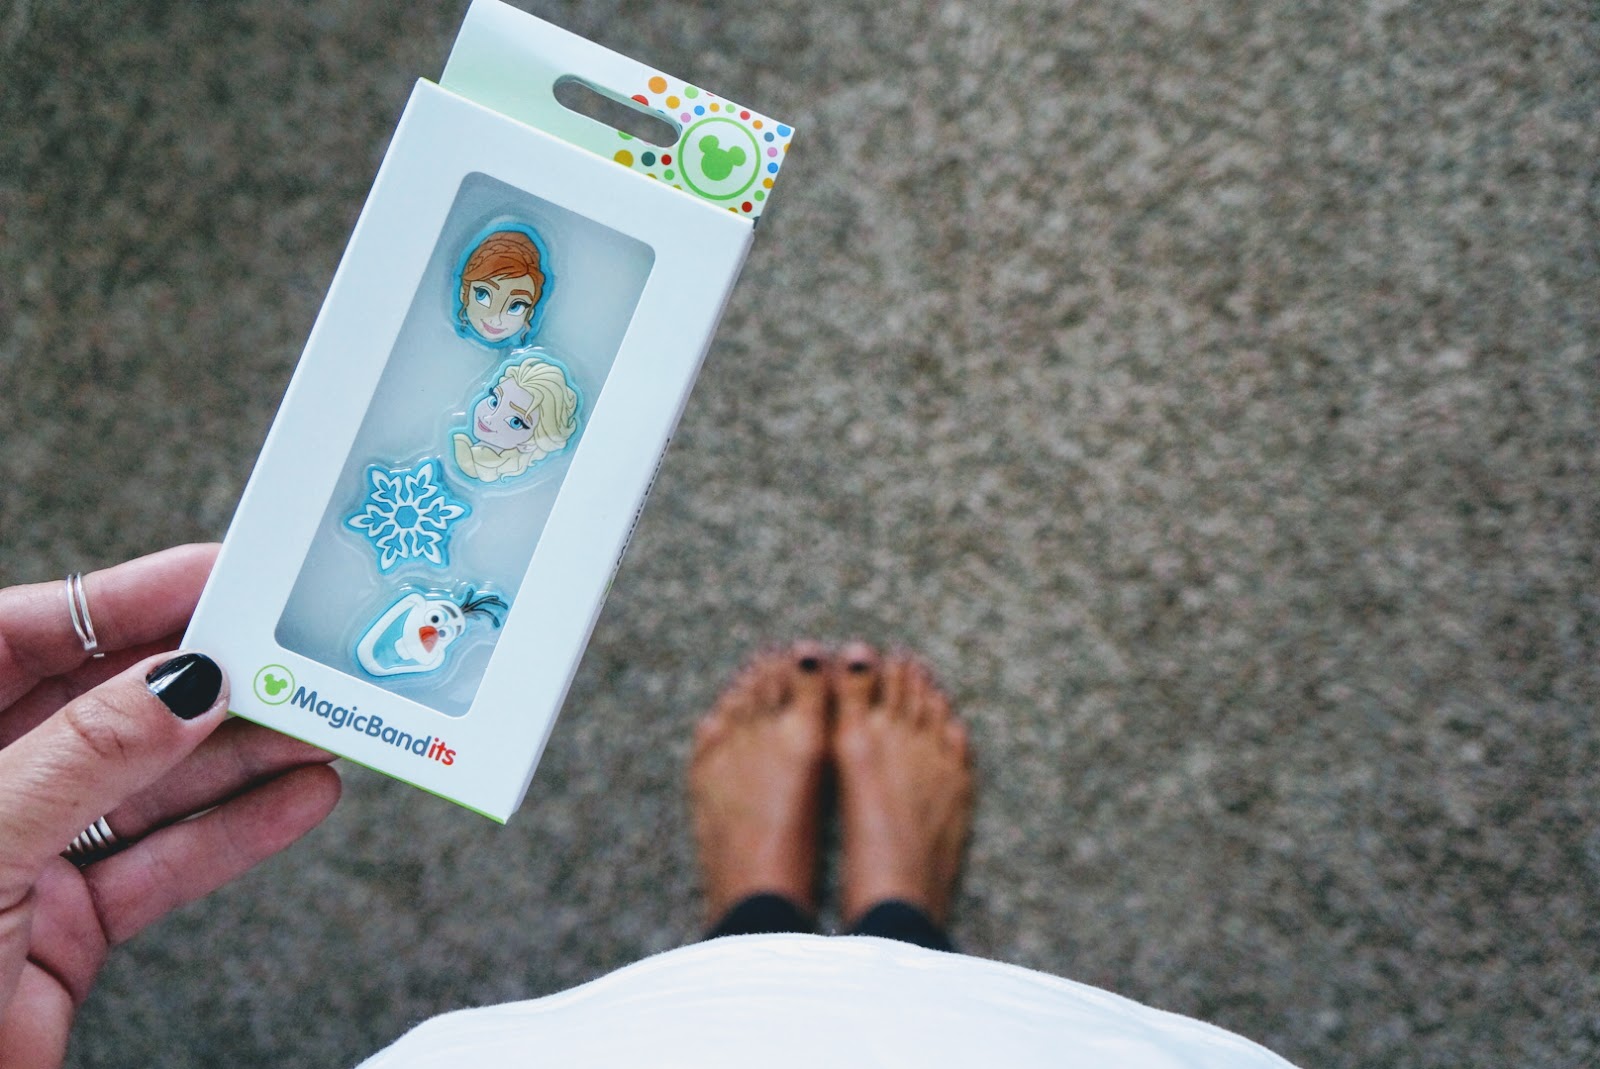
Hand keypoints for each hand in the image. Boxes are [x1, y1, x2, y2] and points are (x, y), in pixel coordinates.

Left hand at [0, 545, 340, 1068]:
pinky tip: (298, 798)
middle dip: (202, 678)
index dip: (124, 598)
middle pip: (104, 704)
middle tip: (288, 651)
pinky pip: (162, 864)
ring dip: (239, 754)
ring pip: (147, 784)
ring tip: (319, 721)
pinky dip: (235, 833)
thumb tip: (179, 684)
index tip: (219, 574)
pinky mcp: (65, 929)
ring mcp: (20, 858)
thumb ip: (82, 757)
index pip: (23, 635)